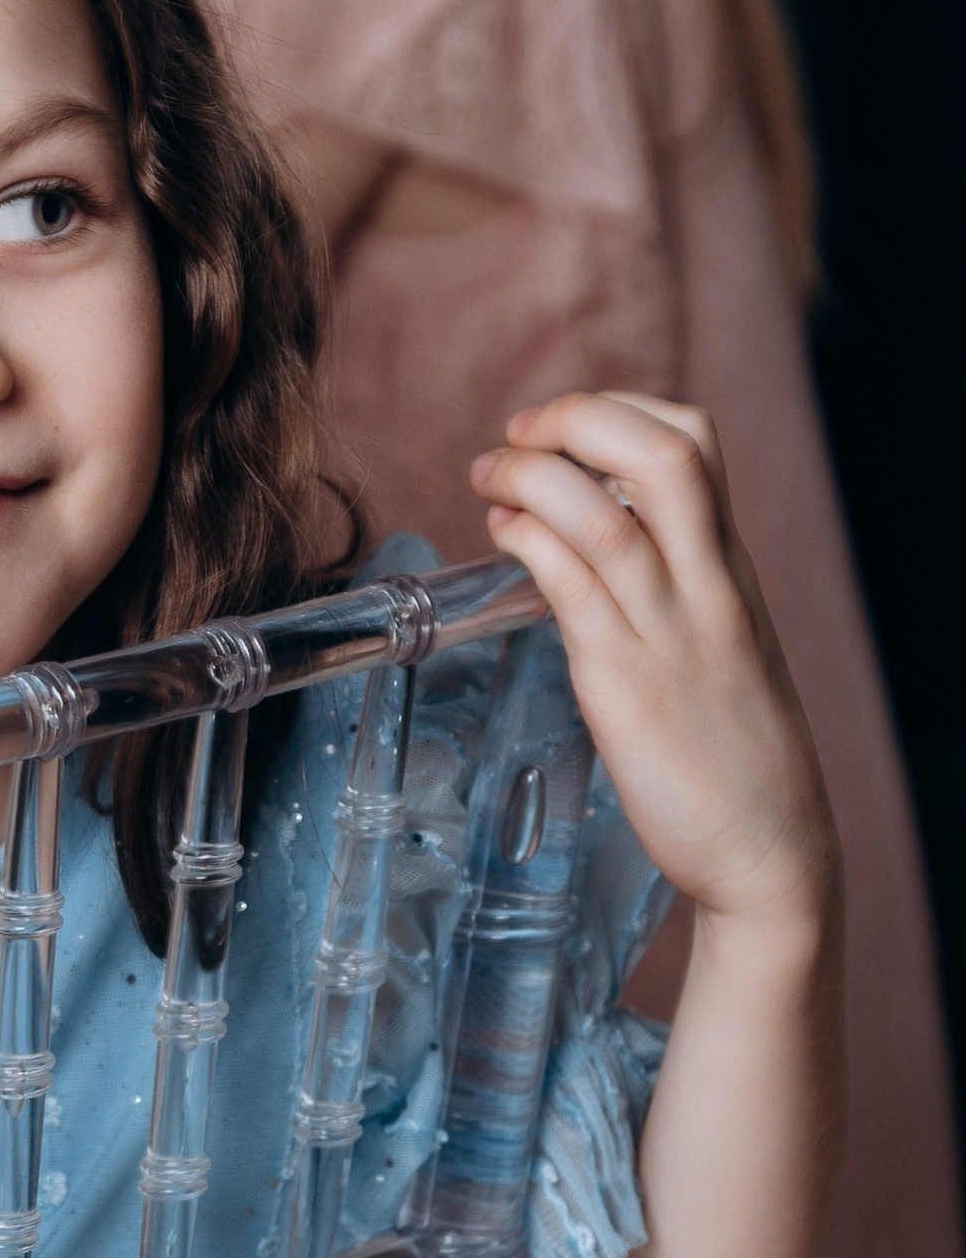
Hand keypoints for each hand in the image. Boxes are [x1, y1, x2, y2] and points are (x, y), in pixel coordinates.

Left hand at [470, 392, 834, 934]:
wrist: (769, 847)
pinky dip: (529, 544)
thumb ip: (673, 580)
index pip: (694, 440)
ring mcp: (669, 634)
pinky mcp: (627, 687)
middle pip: (662, 453)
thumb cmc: (732, 750)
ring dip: (531, 477)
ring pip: (607, 515)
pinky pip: (575, 590)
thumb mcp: (718, 639)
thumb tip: (597, 525)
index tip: (562, 427)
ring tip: (488, 476)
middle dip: (578, 418)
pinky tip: (502, 537)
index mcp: (728, 568)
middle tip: (519, 434)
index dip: (619, 409)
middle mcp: (708, 587)